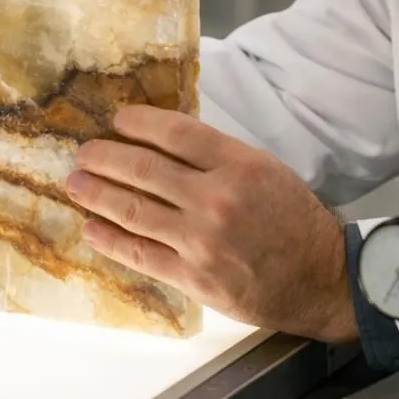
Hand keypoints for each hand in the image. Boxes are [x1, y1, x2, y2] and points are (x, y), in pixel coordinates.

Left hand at [66, 105, 358, 343]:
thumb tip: (163, 143)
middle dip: (105, 157)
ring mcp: (202, 241)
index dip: (139, 123)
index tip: (118, 119)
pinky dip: (111, 240)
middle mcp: (217, 199)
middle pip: (145, 170)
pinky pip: (141, 255)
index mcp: (239, 165)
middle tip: (83, 152)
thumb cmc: (294, 220)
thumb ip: (218, 158)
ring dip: (97, 194)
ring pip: (134, 211)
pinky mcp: (194, 278)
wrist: (322, 278)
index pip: (176, 133)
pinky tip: (92, 228)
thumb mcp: (265, 171)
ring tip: (75, 184)